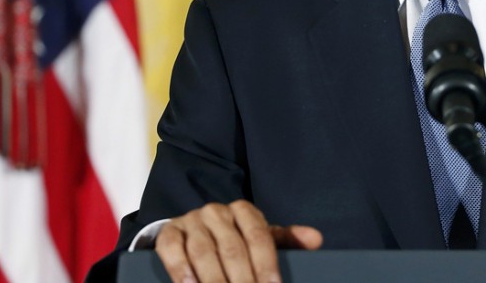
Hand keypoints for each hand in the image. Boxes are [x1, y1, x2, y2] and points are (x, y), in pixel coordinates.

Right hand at [155, 200, 322, 282]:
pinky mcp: (169, 232)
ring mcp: (191, 221)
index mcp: (243, 210)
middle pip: (233, 248)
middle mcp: (217, 212)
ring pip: (204, 251)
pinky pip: (173, 250)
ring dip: (213, 279)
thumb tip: (316, 240)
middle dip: (242, 279)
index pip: (259, 237)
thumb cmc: (231, 238)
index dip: (266, 265)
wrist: (190, 231)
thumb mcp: (258, 237)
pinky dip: (180, 269)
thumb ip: (285, 240)